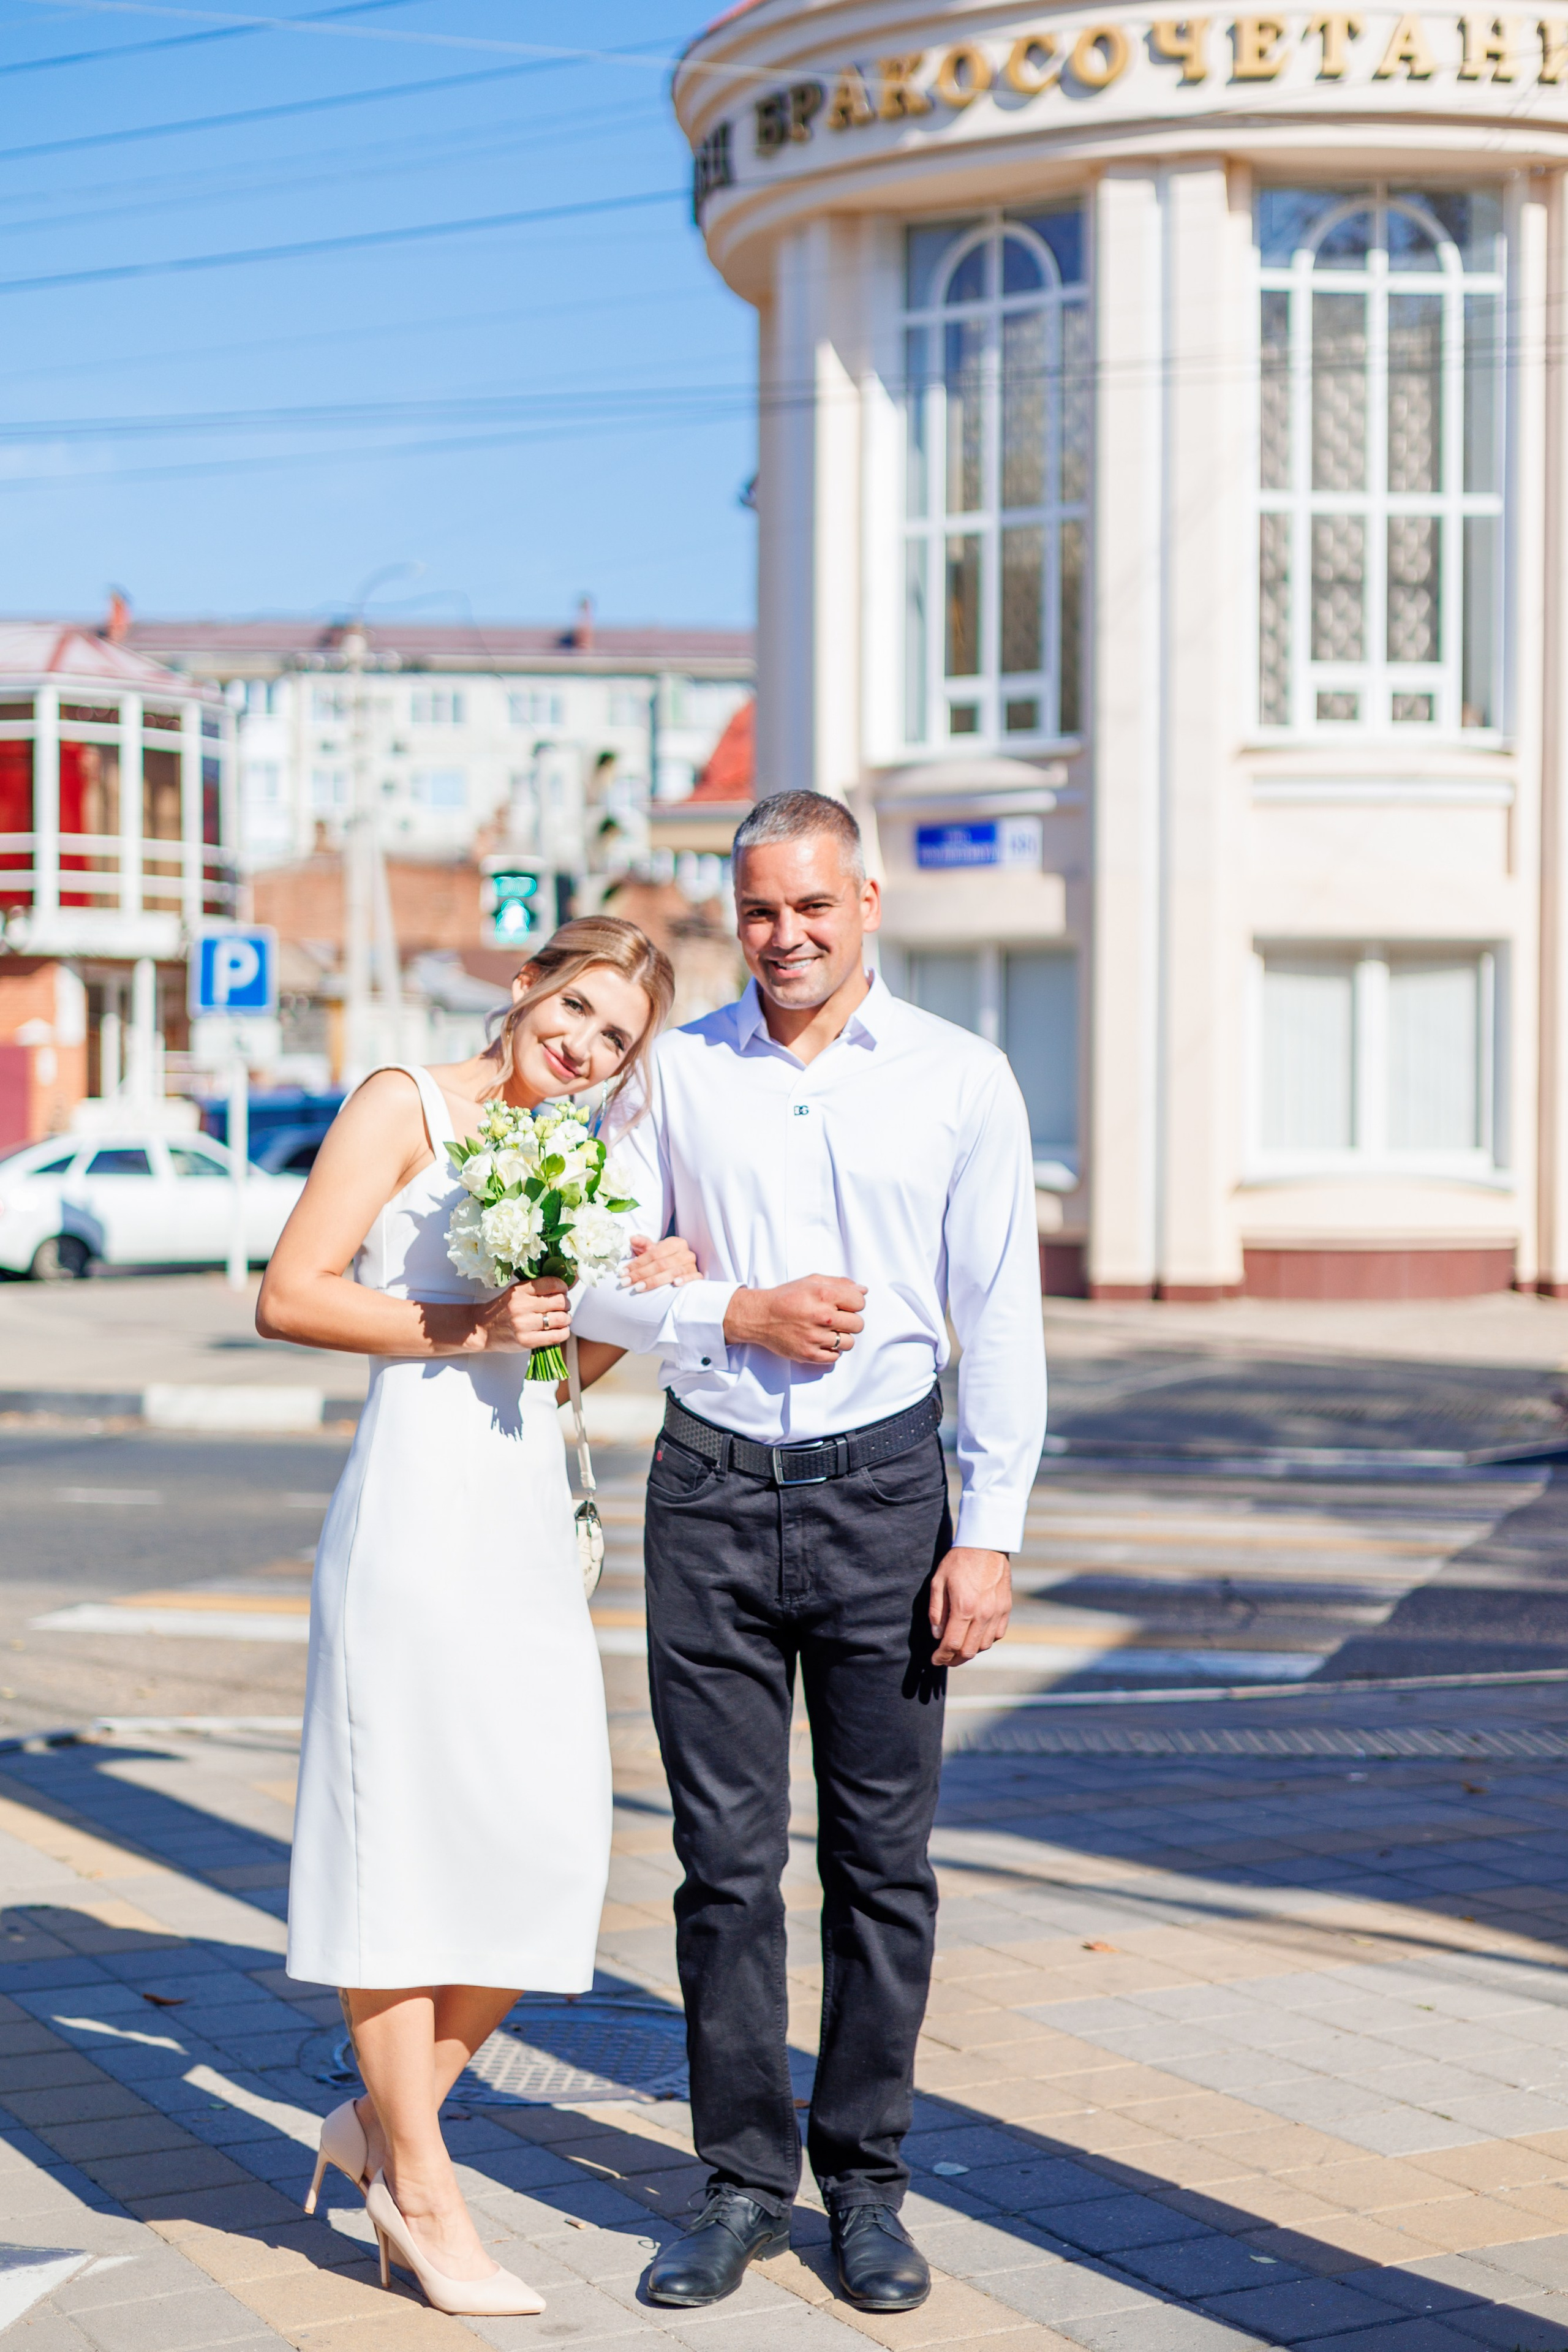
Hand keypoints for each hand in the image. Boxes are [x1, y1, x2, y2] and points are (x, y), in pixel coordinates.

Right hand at [465, 1276, 570, 1354]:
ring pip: (561, 1319)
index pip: (552, 1283)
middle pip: (560, 1302)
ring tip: (561, 1319)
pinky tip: (559, 1330)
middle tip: (562, 1307)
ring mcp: (523, 1325)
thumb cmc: (502, 1309)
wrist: (481, 1329)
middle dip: (566, 1304)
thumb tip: (569, 1284)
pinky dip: (563, 1333)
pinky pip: (556, 1336)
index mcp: (519, 1290)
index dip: (563, 1287)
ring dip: (566, 1319)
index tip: (562, 1291)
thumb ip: (538, 1288)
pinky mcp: (526, 1341)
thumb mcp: (516, 1292)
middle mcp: (521, 1306)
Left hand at [623, 1234, 699, 1291]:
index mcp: (675, 1243)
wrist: (680, 1265)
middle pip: (661, 1264)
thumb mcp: (654, 1249)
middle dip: (641, 1274)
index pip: (654, 1254)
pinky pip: (693, 1278)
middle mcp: (686, 1253)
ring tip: (639, 1287)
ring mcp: (692, 1264)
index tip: (623, 1272)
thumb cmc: (664, 1257)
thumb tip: (632, 1238)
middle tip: (626, 1282)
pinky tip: (675, 1284)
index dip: (638, 1263)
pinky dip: (685, 1280)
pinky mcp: (698, 1275)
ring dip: (654, 1281)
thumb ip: (643, 1244)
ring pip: (673, 1272)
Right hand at [723, 1275, 865, 1365]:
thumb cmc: (786, 1297)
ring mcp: (815, 1337)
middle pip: (858, 1324)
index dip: (854, 1303)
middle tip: (836, 1319)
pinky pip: (835, 1357)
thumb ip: (839, 1283)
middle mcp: (821, 1316)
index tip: (844, 1305)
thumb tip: (863, 1290)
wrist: (759, 1317)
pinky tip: (821, 1341)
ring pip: (849, 1342)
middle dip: (850, 1320)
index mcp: (823, 1295)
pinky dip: (831, 1351)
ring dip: (842, 1337)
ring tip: (828, 1331)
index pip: (860, 1302)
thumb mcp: (811, 1281)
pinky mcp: (809, 1354)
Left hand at [929, 1548, 1010, 1667]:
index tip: (934, 1660)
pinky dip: (986, 1640)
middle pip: (969, 1650)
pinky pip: (997, 1635)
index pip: (952, 1644)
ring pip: (984, 1645)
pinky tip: (975, 1636)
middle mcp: (983, 1613)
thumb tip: (937, 1635)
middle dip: (954, 1659)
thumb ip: (936, 1611)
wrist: (986, 1544)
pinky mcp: (1006, 1609)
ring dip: (970, 1651)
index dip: (941, 1657)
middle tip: (944, 1659)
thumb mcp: (938, 1581)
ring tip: (958, 1647)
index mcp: (964, 1607)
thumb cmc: (959, 1561)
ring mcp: (997, 1612)